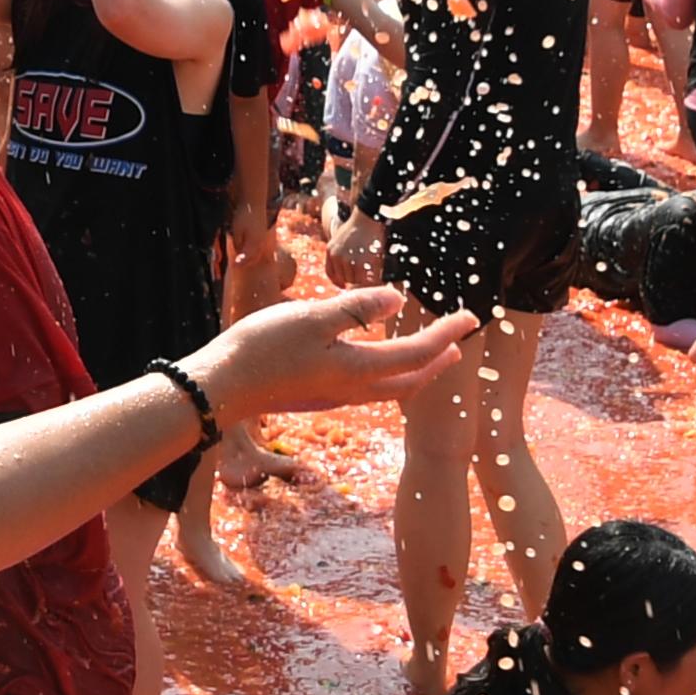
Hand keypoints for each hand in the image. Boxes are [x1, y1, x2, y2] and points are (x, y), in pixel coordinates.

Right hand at [181, 288, 472, 418]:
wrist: (224, 386)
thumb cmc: (264, 347)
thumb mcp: (311, 318)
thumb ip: (354, 308)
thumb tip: (396, 298)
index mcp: (358, 368)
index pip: (416, 352)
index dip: (446, 334)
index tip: (471, 318)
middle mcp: (354, 389)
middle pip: (411, 379)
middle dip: (439, 359)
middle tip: (459, 342)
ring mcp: (336, 396)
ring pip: (392, 388)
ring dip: (417, 370)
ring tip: (430, 355)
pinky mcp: (319, 395)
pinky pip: (370, 388)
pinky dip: (390, 374)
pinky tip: (375, 363)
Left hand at [326, 212, 385, 286]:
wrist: (367, 217)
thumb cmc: (358, 226)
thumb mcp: (341, 238)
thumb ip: (340, 252)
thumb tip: (345, 267)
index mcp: (330, 250)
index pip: (331, 272)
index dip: (337, 281)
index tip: (344, 286)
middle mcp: (337, 257)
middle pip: (344, 278)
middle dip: (354, 279)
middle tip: (364, 276)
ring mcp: (348, 260)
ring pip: (355, 280)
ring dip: (363, 279)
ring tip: (371, 271)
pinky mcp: (360, 263)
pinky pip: (365, 279)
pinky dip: (371, 279)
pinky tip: (376, 273)